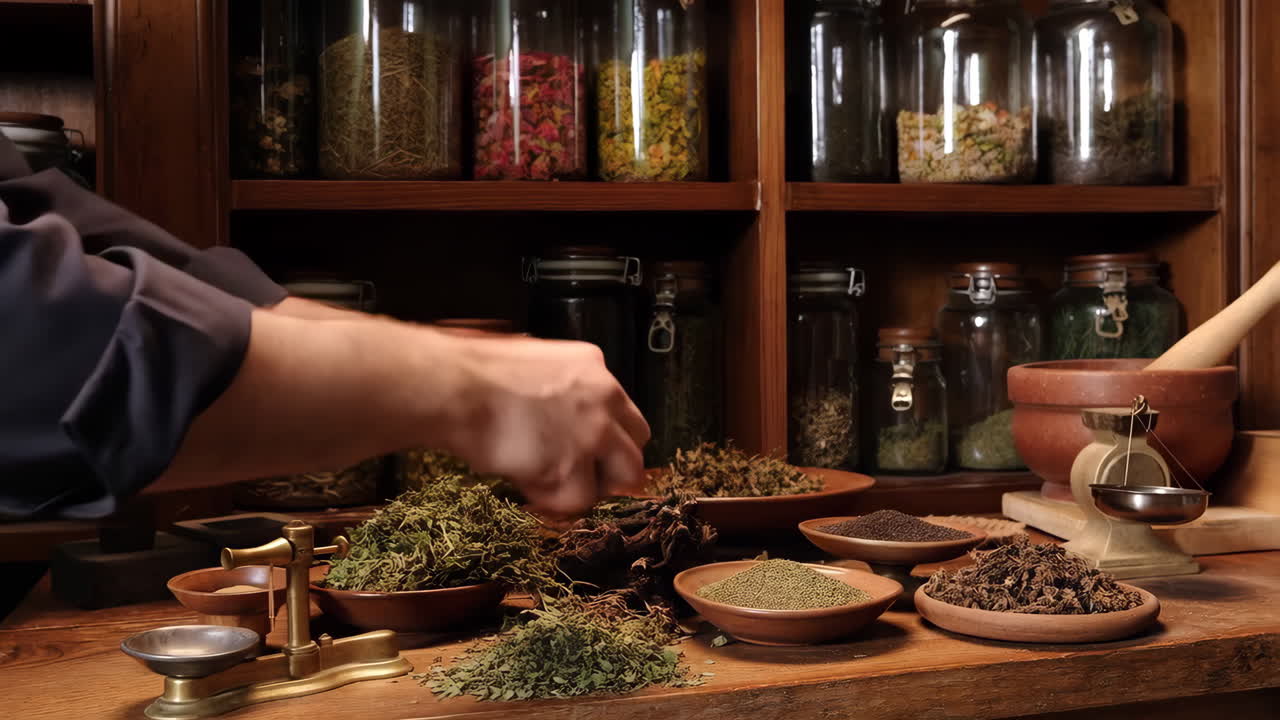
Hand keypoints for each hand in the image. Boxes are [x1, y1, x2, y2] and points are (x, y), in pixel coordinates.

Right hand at [436, 334, 649, 516]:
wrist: (456, 389)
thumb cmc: (475, 373)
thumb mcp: (533, 361)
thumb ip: (561, 386)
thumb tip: (559, 411)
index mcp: (593, 365)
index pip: (626, 411)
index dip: (612, 438)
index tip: (596, 451)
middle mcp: (604, 398)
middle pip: (636, 449)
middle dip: (614, 468)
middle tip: (582, 476)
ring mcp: (593, 434)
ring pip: (619, 479)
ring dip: (585, 486)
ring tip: (546, 479)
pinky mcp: (571, 466)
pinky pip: (578, 500)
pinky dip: (554, 501)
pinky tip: (528, 482)